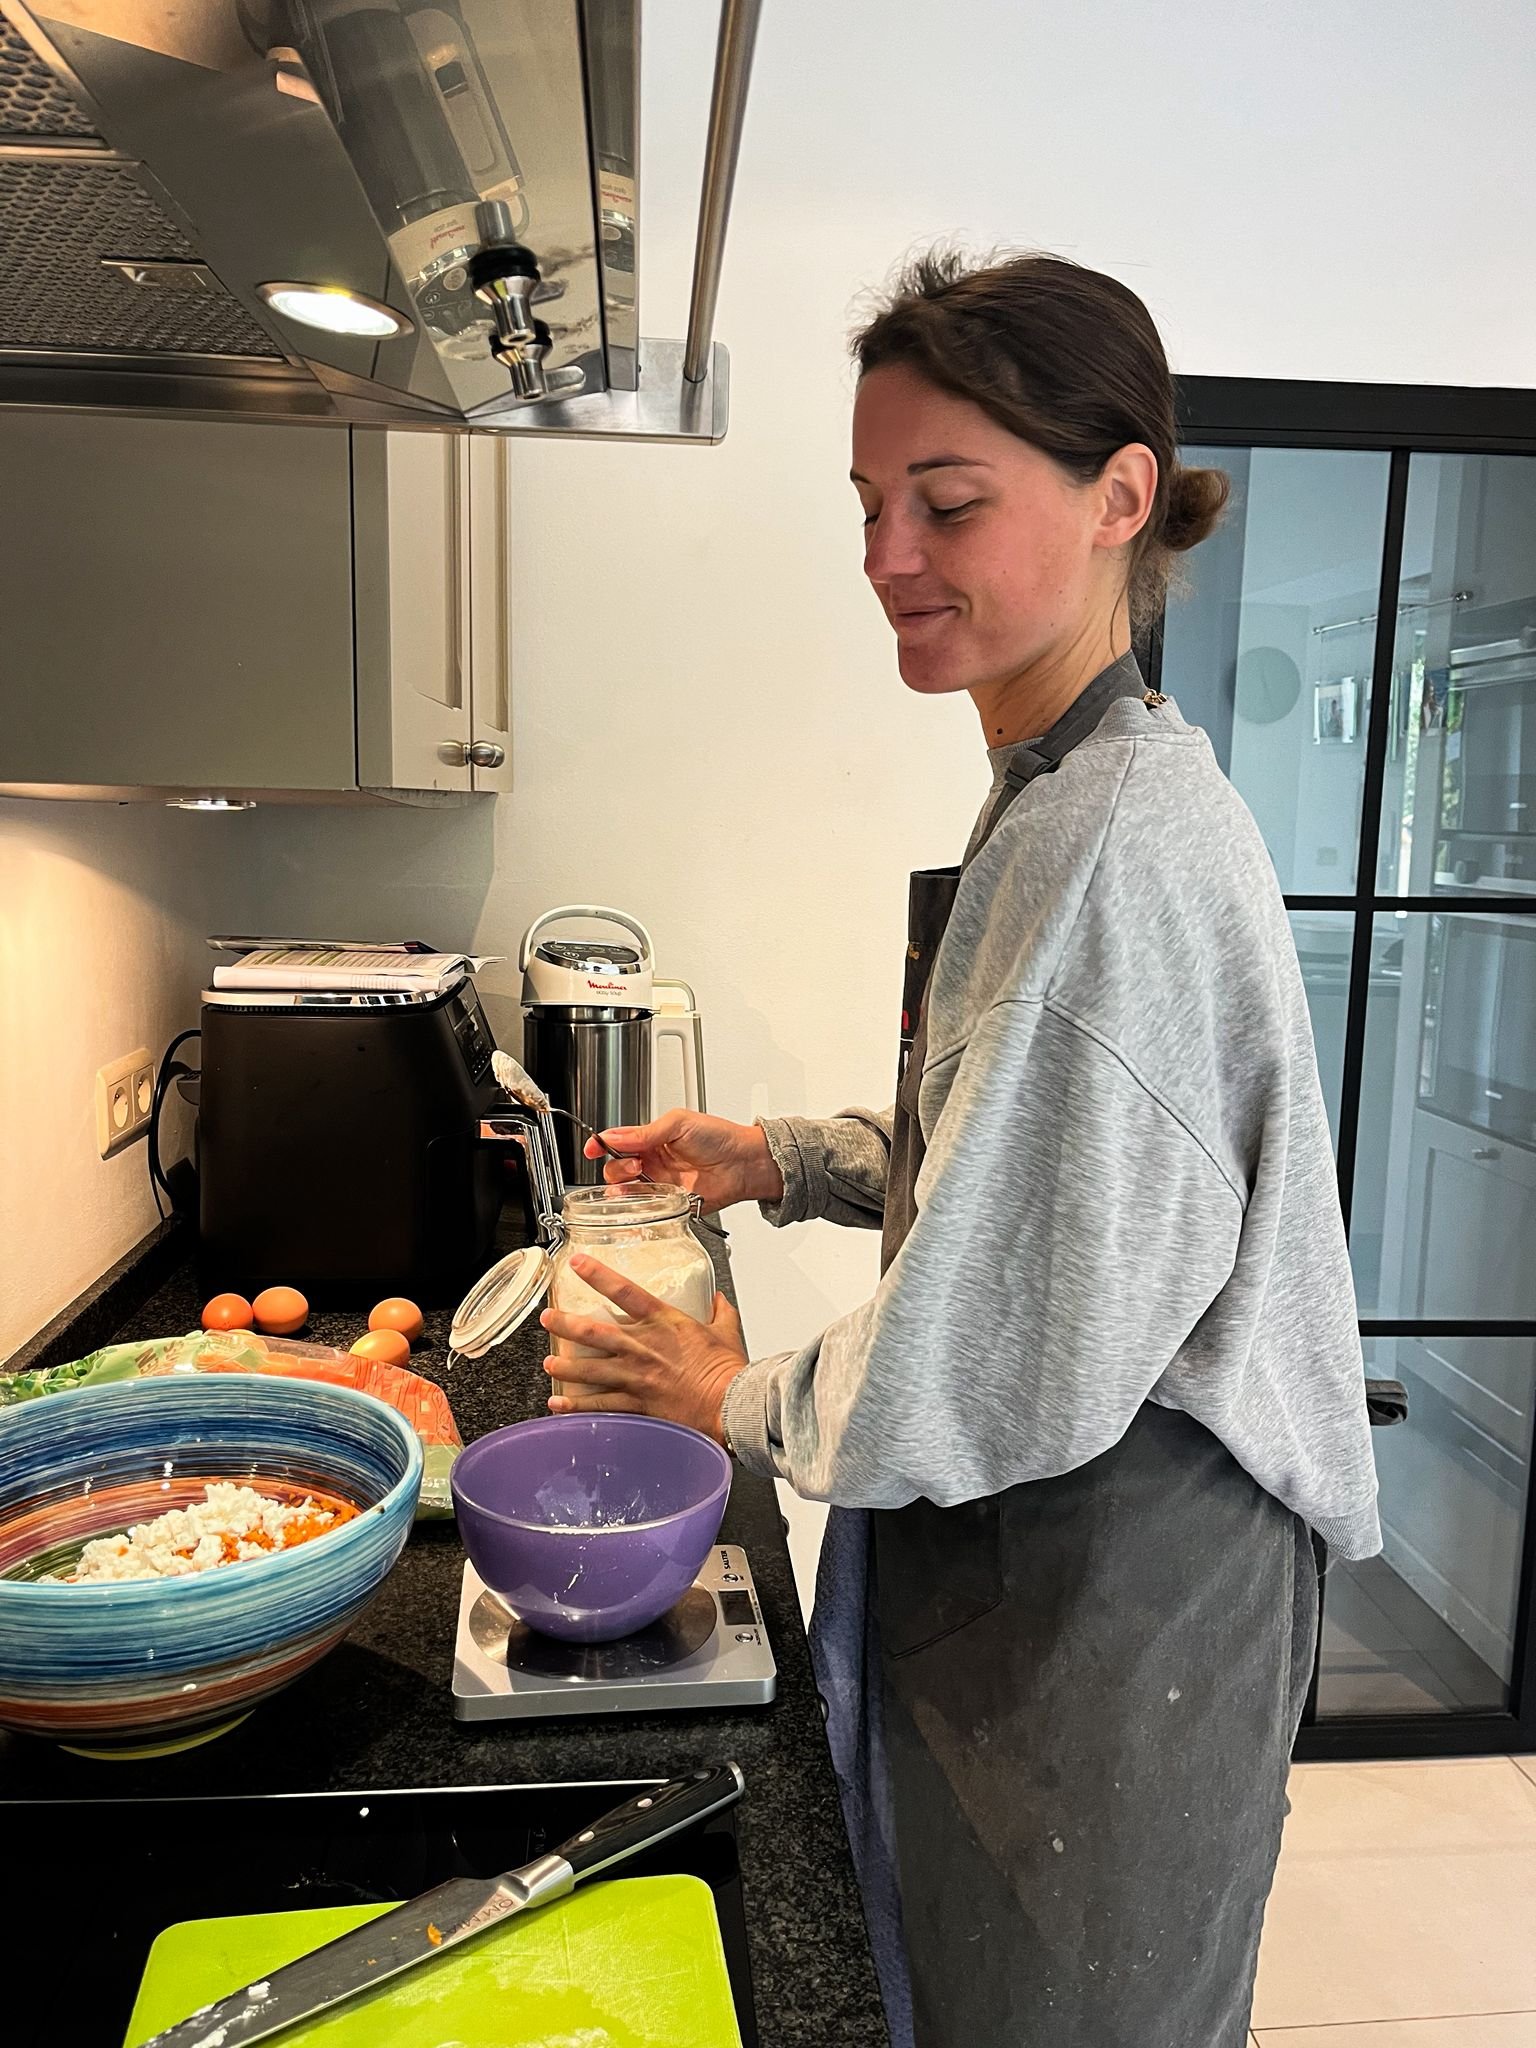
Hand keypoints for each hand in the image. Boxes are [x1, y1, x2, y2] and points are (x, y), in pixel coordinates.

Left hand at [539, 1255, 748, 1441]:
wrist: (729, 1404)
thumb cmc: (727, 1371)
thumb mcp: (726, 1332)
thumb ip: (720, 1312)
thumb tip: (719, 1300)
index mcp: (664, 1322)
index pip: (624, 1290)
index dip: (597, 1274)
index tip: (577, 1263)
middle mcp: (643, 1346)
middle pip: (594, 1331)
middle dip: (566, 1323)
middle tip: (548, 1318)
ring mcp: (637, 1376)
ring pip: (590, 1368)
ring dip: (565, 1365)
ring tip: (549, 1362)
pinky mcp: (637, 1403)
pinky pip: (601, 1404)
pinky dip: (577, 1405)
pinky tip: (559, 1403)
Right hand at [585, 1109, 783, 1211]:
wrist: (744, 1163)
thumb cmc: (719, 1137)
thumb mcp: (679, 1124)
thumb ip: (645, 1132)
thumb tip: (615, 1136)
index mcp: (652, 1138)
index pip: (618, 1141)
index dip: (601, 1144)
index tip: (592, 1148)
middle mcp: (653, 1161)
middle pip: (616, 1168)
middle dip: (617, 1167)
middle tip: (636, 1163)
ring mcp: (660, 1182)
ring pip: (627, 1190)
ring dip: (623, 1187)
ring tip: (638, 1179)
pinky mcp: (669, 1203)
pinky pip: (645, 1208)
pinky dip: (636, 1208)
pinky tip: (638, 1202)